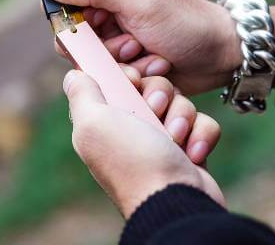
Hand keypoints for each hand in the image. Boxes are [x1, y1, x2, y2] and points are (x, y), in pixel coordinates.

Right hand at [41, 0, 242, 94]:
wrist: (220, 54)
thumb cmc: (185, 22)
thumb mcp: (140, 0)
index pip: (63, 8)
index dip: (76, 29)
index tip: (100, 36)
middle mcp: (108, 10)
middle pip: (76, 41)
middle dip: (106, 51)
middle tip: (135, 46)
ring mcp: (119, 39)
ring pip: (95, 64)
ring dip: (124, 66)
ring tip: (152, 57)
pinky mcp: (129, 64)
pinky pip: (114, 77)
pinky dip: (135, 76)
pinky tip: (158, 67)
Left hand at [63, 68, 223, 217]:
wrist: (176, 200)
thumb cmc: (134, 162)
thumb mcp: (94, 124)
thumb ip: (82, 94)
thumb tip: (73, 76)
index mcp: (105, 121)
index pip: (117, 81)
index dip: (127, 74)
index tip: (132, 80)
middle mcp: (133, 129)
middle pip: (153, 86)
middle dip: (160, 95)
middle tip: (154, 111)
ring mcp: (162, 139)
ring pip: (181, 102)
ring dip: (182, 117)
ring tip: (176, 140)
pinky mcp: (189, 148)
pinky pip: (202, 122)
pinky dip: (201, 135)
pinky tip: (192, 154)